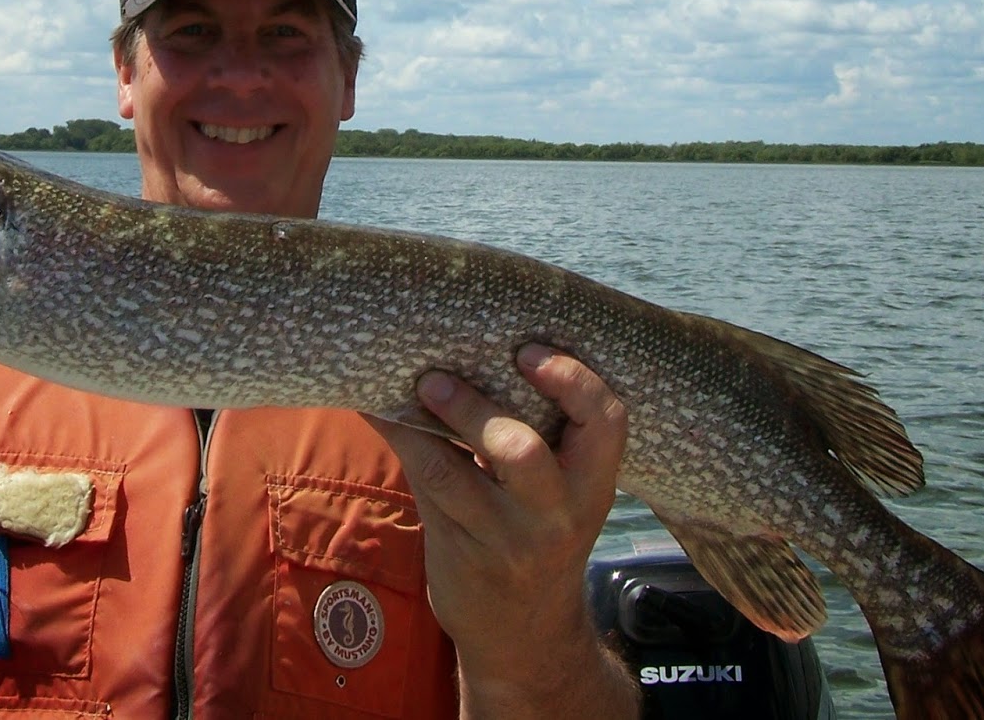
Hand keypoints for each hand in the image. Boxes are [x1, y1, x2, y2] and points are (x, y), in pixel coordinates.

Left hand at [369, 344, 635, 715]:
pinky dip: (401, 442)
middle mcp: (557, 515)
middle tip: (437, 377)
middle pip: (522, 453)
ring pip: (455, 475)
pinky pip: (426, 489)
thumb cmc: (539, 535)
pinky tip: (377, 411)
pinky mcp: (461, 554)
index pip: (605, 422)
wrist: (525, 636)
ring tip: (401, 388)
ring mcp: (506, 540)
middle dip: (475, 410)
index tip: (530, 351)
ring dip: (421, 425)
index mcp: (593, 486)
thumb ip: (538, 432)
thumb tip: (479, 347)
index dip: (572, 380)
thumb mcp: (562, 493)